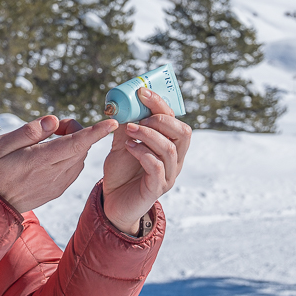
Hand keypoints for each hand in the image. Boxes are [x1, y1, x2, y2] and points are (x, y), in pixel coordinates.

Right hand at [0, 115, 116, 213]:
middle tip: (53, 127)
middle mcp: (54, 174)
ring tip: (49, 139)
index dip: (96, 132)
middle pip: (81, 148)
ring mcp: (57, 184)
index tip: (113, 123)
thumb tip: (53, 120)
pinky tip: (52, 154)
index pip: (76, 143)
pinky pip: (73, 169)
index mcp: (41, 160)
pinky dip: (71, 156)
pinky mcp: (57, 189)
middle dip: (76, 131)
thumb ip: (29, 132)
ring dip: (74, 144)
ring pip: (79, 158)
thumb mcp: (0, 145)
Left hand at [102, 88, 191, 234]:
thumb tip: (124, 103)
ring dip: (148, 135)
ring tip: (128, 131)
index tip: (142, 92)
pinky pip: (157, 167)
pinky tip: (129, 148)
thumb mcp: (122, 144)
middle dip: (161, 120)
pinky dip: (143, 153)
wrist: (112, 203)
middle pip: (183, 133)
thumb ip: (126, 126)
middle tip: (138, 119)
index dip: (161, 104)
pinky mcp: (157, 188)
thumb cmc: (121, 173)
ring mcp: (168, 175)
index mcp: (170, 146)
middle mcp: (175, 160)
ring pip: (169, 149)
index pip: (175, 120)